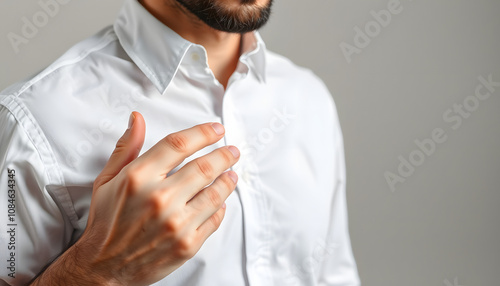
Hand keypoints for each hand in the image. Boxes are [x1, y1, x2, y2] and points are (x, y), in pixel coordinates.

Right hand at [32, 112, 238, 284]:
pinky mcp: (187, 244)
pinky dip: (221, 207)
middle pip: (204, 167)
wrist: (104, 266)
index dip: (203, 133)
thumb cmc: (107, 222)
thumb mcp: (107, 180)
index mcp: (138, 178)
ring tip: (231, 173)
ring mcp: (176, 223)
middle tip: (232, 151)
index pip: (179, 144)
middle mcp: (159, 198)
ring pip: (215, 193)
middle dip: (224, 155)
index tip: (216, 129)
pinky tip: (221, 201)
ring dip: (228, 179)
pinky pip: (214, 219)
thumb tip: (137, 119)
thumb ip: (127, 147)